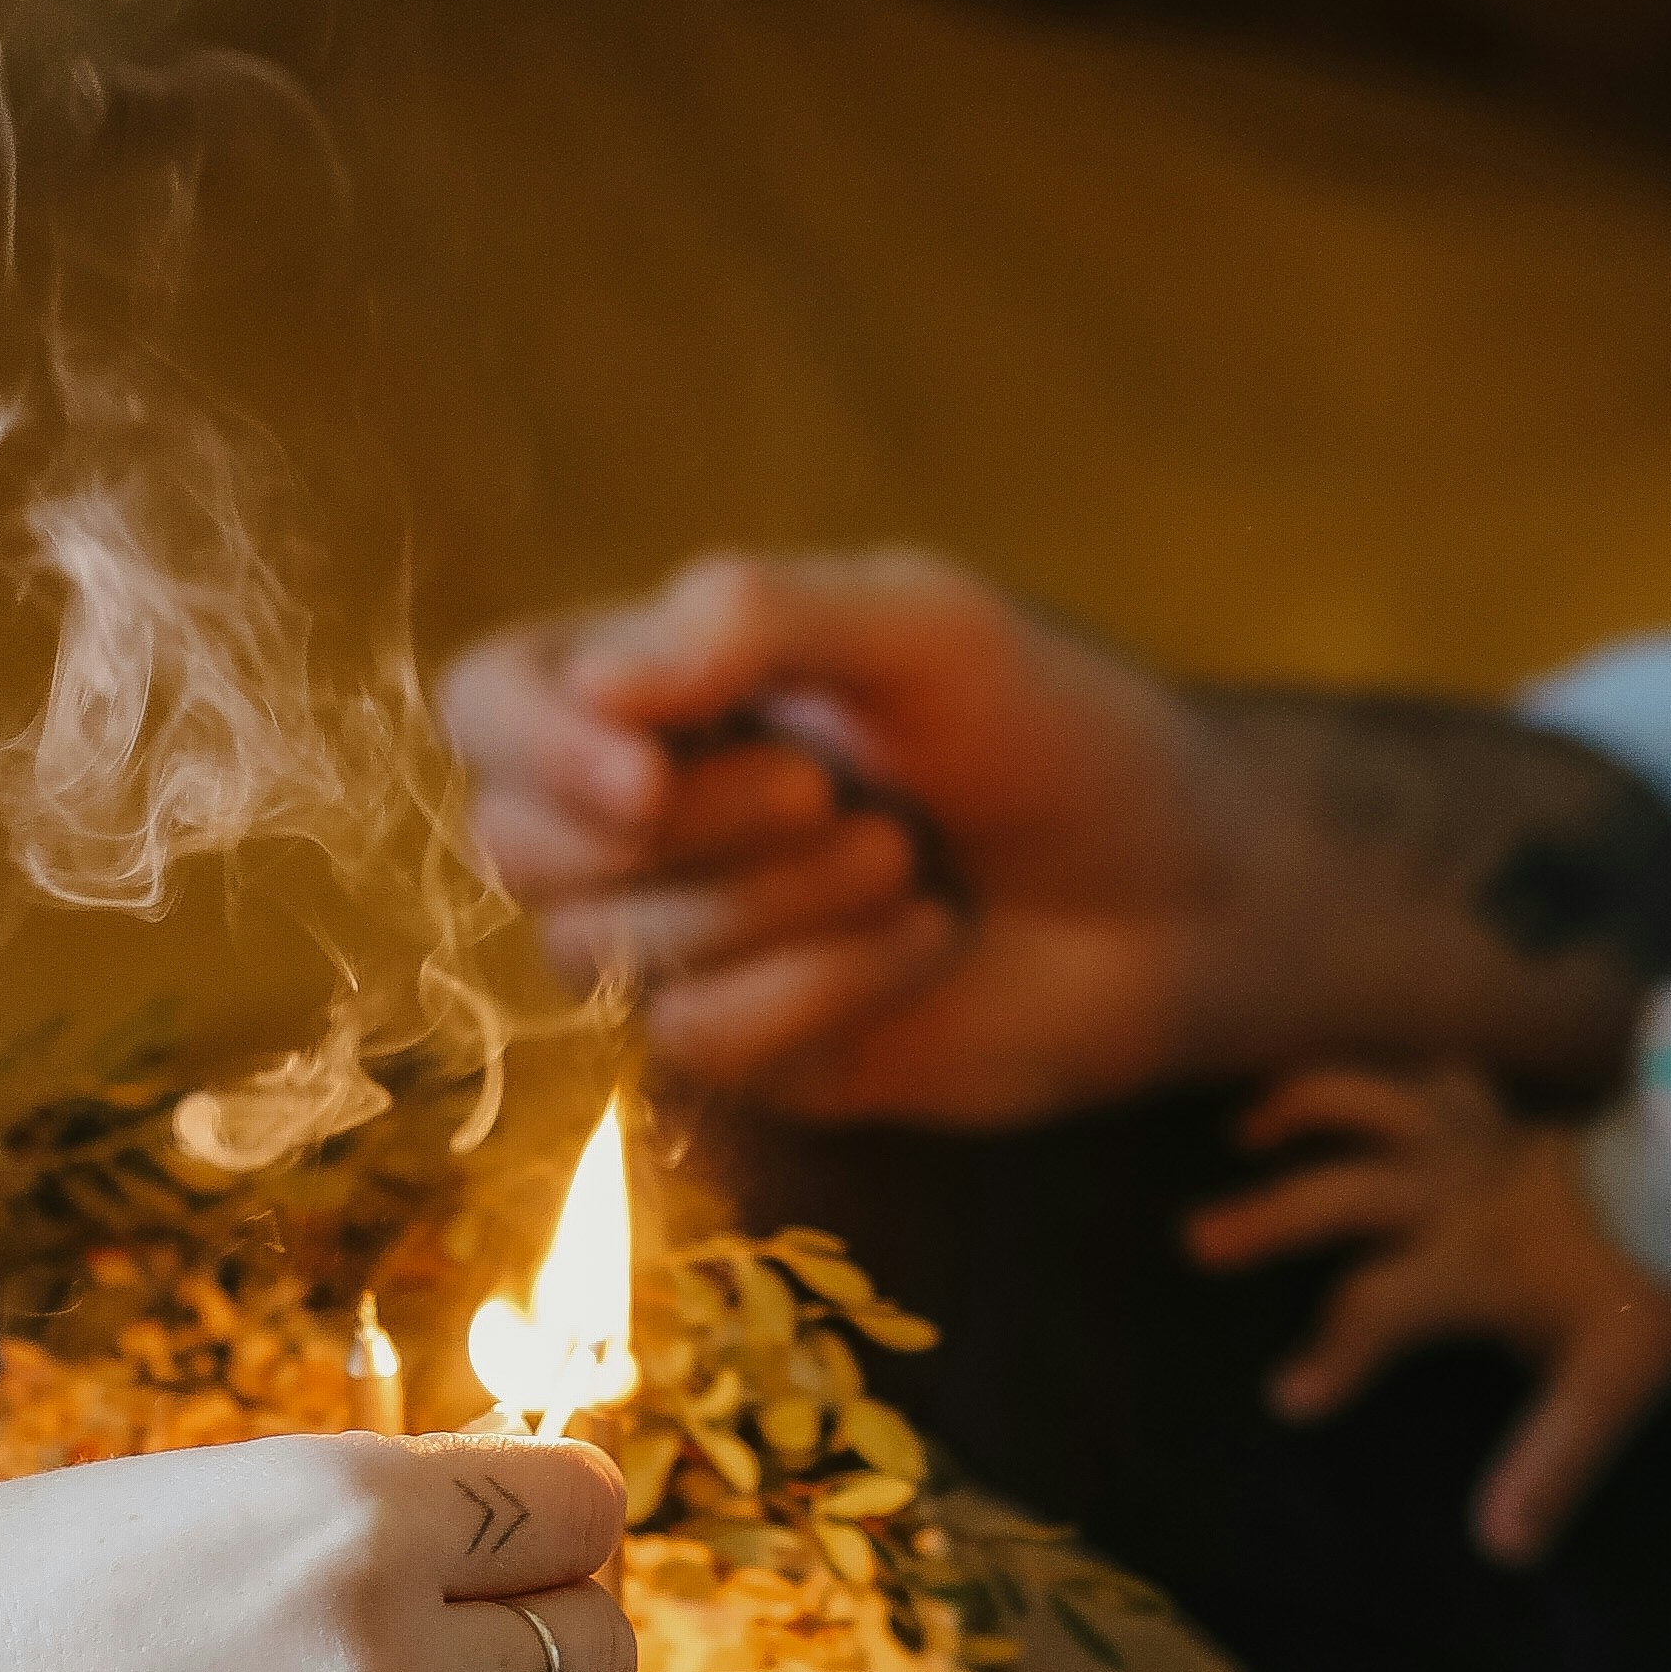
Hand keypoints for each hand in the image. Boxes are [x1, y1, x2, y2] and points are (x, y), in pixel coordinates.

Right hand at [0, 1429, 641, 1671]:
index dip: (551, 1527)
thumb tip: (506, 1542)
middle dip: (545, 1642)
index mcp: (348, 1513)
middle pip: (598, 1646)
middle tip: (459, 1654)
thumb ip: (355, 1526)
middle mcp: (385, 1657)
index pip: (586, 1506)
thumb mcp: (187, 1501)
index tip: (507, 1551)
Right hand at [435, 550, 1240, 1118]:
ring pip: (600, 954)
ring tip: (907, 855)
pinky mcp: (757, 1051)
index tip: (641, 770)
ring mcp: (691, 942)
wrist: (1183, 893)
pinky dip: (820, 986)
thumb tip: (597, 682)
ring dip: (764, 907)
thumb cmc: (1056, 727)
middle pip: (517, 843)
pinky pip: (701, 1040)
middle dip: (682, 830)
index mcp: (663, 684)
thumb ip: (755, 620)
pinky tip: (928, 941)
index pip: (487, 701)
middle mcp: (648, 814)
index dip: (532, 743)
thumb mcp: (924, 626)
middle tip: (835, 789)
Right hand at [1186, 1065, 1670, 1559]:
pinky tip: (1363, 1093)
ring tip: (1247, 1128)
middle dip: (1270, 1217)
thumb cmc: (1657, 1288)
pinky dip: (1392, 1080)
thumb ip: (1550, 1464)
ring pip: (1375, 1102)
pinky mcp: (1502, 1116)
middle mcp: (1455, 1193)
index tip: (1288, 1400)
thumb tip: (1501, 1549)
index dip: (1330, 1355)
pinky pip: (1435, 1079)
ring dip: (1307, 1106)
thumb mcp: (1610, 1388)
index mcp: (1471, 1263)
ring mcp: (1475, 1142)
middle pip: (1343, 1192)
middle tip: (1199, 1238)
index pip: (1377, 1308)